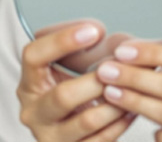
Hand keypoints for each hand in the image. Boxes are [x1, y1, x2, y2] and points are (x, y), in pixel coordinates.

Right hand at [17, 22, 135, 141]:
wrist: (69, 123)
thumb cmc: (75, 85)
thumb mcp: (71, 63)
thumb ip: (90, 45)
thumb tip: (122, 43)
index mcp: (29, 81)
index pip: (33, 56)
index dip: (62, 41)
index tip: (93, 31)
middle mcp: (33, 112)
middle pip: (63, 95)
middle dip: (96, 80)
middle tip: (119, 67)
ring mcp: (50, 138)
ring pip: (86, 121)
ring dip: (114, 103)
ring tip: (132, 87)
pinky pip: (99, 141)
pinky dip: (119, 124)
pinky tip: (132, 108)